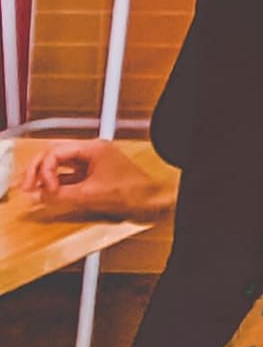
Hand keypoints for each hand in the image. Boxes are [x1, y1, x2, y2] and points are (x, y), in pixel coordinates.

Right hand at [17, 142, 166, 220]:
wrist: (151, 198)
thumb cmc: (130, 191)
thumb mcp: (89, 195)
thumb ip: (61, 195)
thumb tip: (38, 196)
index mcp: (93, 148)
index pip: (55, 152)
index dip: (44, 171)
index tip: (45, 189)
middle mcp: (92, 150)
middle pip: (55, 154)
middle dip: (39, 170)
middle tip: (27, 187)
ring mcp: (92, 161)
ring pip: (60, 164)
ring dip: (46, 176)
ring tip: (35, 191)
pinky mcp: (93, 173)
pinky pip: (69, 174)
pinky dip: (57, 183)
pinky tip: (49, 193)